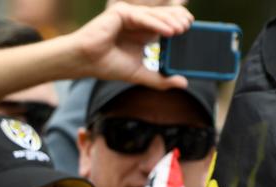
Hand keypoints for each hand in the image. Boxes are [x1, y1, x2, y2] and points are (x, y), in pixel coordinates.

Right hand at [70, 3, 191, 89]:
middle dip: (178, 21)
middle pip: (162, 18)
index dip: (178, 27)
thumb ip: (160, 78)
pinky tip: (169, 31)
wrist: (84, 61)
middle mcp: (136, 22)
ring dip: (170, 21)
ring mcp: (129, 15)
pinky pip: (143, 17)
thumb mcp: (139, 73)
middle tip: (191, 28)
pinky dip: (156, 24)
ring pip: (155, 16)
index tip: (191, 33)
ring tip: (183, 29)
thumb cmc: (106, 65)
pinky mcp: (122, 12)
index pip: (164, 27)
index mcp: (142, 34)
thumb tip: (182, 84)